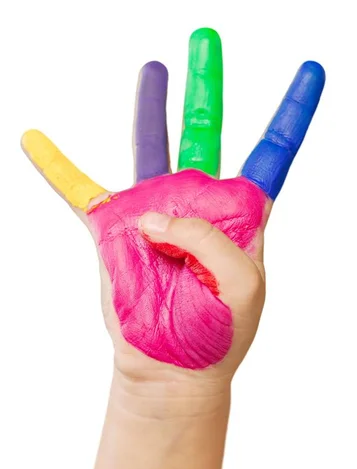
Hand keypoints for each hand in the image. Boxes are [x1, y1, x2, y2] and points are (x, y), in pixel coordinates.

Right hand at [21, 28, 324, 388]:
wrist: (174, 368)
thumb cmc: (218, 332)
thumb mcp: (242, 284)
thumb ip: (209, 237)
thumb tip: (155, 211)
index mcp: (242, 214)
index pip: (273, 151)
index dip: (292, 110)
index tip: (311, 70)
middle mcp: (197, 204)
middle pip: (205, 131)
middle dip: (207, 87)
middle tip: (206, 40)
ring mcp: (153, 213)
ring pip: (150, 147)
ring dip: (150, 108)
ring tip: (154, 71)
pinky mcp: (114, 231)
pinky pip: (80, 189)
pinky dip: (58, 166)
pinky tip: (37, 140)